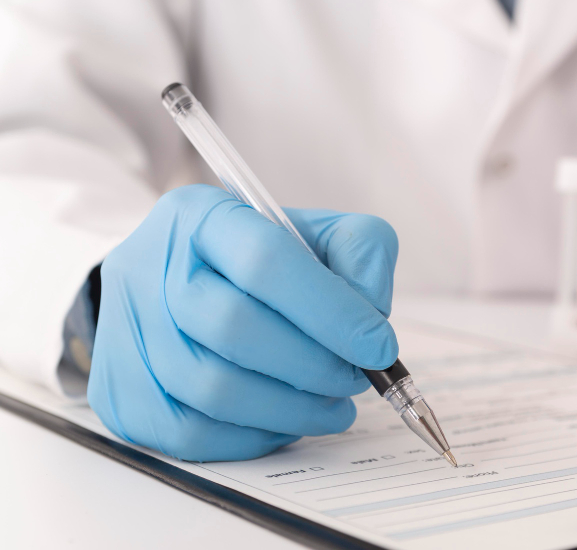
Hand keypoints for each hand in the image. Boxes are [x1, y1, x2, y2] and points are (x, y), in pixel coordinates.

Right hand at [87, 184, 398, 461]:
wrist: (175, 288)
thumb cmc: (258, 263)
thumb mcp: (315, 233)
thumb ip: (359, 252)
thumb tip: (371, 313)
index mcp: (200, 216)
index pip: (264, 259)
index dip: (330, 310)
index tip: (379, 346)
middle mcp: (149, 268)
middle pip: (234, 327)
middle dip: (314, 364)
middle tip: (356, 378)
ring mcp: (127, 334)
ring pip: (214, 389)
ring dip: (292, 407)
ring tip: (333, 403)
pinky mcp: (122, 394)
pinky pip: (193, 433)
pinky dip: (255, 435)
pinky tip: (289, 419)